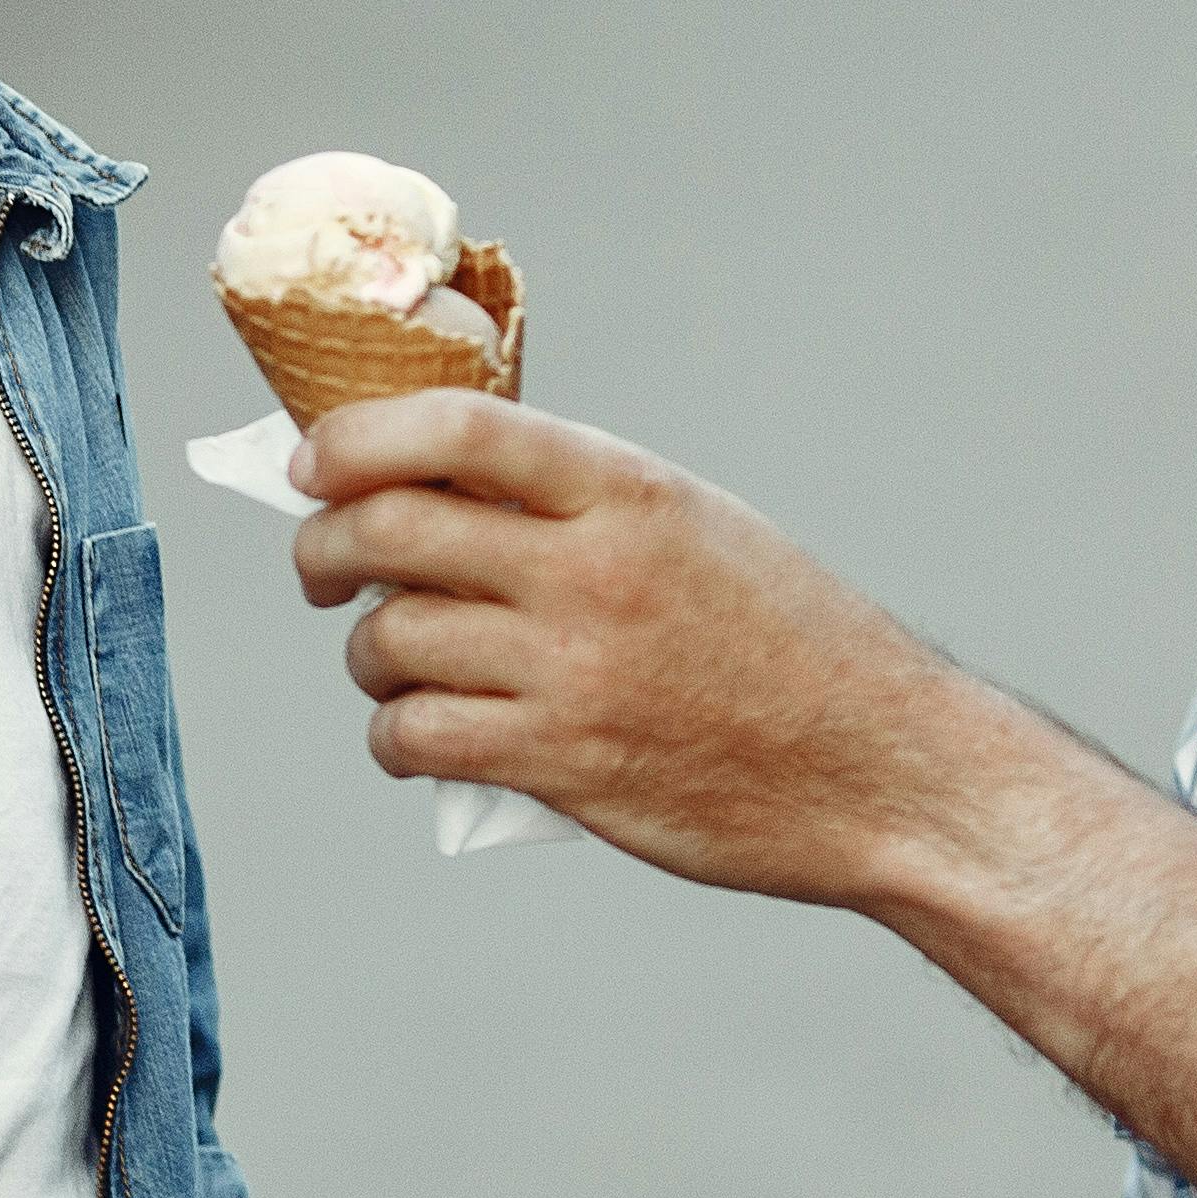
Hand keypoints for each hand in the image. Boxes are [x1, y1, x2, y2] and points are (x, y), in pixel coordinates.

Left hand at [287, 392, 983, 908]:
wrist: (883, 770)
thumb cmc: (790, 644)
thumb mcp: (700, 528)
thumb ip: (580, 505)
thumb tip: (433, 492)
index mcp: (629, 490)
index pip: (454, 427)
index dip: (356, 438)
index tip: (312, 464)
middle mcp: (594, 571)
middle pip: (389, 531)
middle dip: (323, 549)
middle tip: (321, 571)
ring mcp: (575, 672)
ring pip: (387, 642)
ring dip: (368, 656)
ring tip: (396, 666)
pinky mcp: (565, 765)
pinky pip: (417, 737)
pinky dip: (396, 736)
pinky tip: (419, 735)